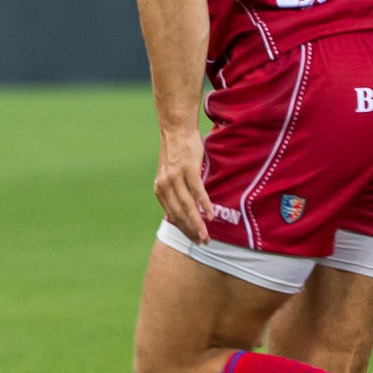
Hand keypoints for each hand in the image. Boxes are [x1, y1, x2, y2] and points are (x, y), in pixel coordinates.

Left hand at [153, 126, 214, 244]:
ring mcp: (175, 178)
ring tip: (207, 235)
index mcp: (160, 189)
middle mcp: (165, 185)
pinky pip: (197, 192)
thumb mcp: (172, 175)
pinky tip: (211, 216)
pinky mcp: (188, 170)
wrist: (176, 130)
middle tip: (203, 242)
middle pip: (179, 214)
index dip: (184, 229)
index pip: (173, 215)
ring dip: (198, 223)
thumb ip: (176, 192)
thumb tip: (185, 210)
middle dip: (192, 230)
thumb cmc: (178, 154)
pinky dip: (205, 205)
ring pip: (187, 206)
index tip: (194, 239)